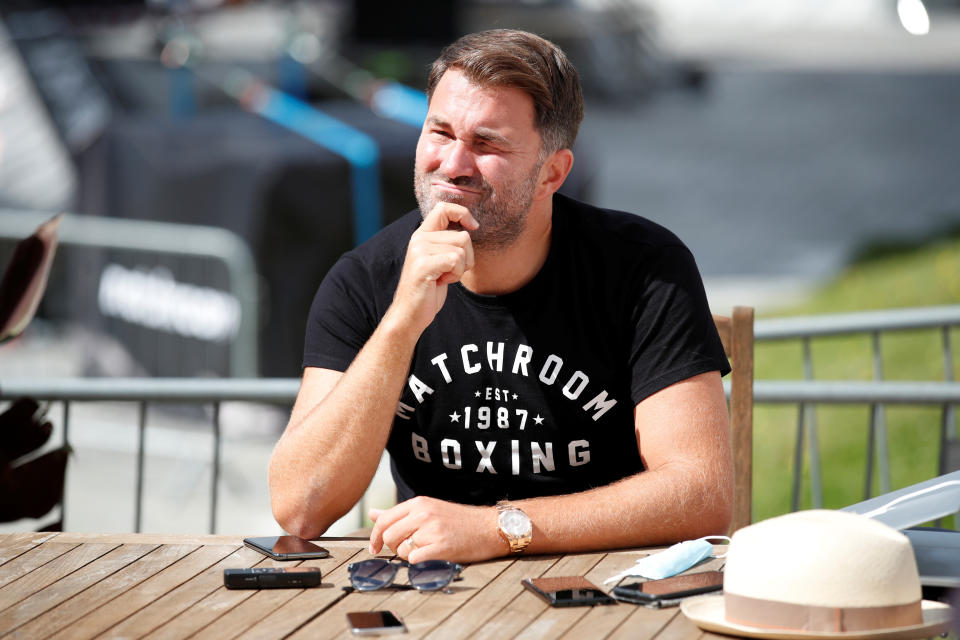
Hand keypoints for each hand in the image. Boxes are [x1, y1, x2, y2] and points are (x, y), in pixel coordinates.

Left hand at [368, 496, 501, 563]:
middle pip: (389, 536)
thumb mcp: (428, 508)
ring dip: (408, 555)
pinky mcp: (441, 547)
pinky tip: (430, 557)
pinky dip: (418, 563)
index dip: (375, 537)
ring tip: (424, 551)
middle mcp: (423, 514)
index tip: (375, 547)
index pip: (384, 520)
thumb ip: (399, 513)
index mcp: (418, 503)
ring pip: (401, 550)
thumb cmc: (460, 520)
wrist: (488, 527)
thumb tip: (373, 513)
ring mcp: (432, 530)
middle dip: (392, 548)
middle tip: (405, 550)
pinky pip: (414, 560)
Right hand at [389, 202, 477, 334]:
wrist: (410, 313)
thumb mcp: (438, 260)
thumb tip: (470, 227)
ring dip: (461, 268)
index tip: (473, 226)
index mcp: (422, 234)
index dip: (462, 213)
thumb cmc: (428, 289)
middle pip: (463, 236)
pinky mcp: (423, 264)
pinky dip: (456, 274)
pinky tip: (441, 282)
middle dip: (467, 257)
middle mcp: (419, 238)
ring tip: (443, 277)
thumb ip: (447, 243)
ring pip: (462, 249)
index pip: (443, 208)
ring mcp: (420, 250)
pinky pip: (456, 260)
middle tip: (449, 271)